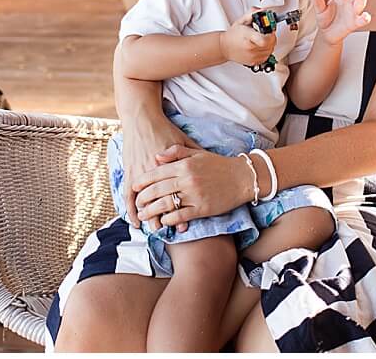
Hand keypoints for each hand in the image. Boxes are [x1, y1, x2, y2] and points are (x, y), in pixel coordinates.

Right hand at [119, 113, 189, 226]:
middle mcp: (154, 173)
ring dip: (149, 217)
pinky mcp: (129, 173)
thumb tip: (210, 165)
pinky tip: (137, 223)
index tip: (186, 224)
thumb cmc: (165, 129)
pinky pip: (128, 197)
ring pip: (144, 203)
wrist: (142, 119)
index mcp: (170, 167)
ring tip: (156, 228)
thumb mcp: (184, 140)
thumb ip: (194, 155)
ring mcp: (140, 174)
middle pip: (160, 202)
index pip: (176, 195)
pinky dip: (131, 211)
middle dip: (166, 219)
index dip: (181, 211)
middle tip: (172, 230)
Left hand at [135, 148, 253, 232]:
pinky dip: (169, 220)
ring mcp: (194, 195)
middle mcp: (187, 179)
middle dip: (143, 198)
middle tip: (136, 203)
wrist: (241, 177)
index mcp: (184, 165)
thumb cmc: (218, 164)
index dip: (142, 181)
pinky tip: (163, 222)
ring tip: (144, 216)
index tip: (134, 187)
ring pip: (166, 205)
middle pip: (157, 190)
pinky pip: (180, 216)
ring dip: (151, 212)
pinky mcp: (201, 209)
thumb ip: (176, 152)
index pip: (157, 173)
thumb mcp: (197, 152)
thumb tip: (156, 157)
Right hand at [220, 13, 275, 66]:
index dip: (270, 34)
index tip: (269, 29)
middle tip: (267, 32)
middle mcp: (251, 49)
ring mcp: (253, 57)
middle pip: (270, 45)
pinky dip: (266, 51)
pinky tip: (260, 46)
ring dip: (270, 44)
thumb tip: (262, 11)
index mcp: (248, 37)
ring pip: (270, 51)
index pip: (265, 40)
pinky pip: (267, 57)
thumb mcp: (241, 20)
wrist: (225, 47)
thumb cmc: (233, 35)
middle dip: (271, 37)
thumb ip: (252, 14)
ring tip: (263, 38)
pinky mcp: (254, 63)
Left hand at [318, 0, 370, 44]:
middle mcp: (349, 2)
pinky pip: (363, 19)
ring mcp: (353, 11)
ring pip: (361, 2)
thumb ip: (318, 2)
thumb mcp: (319, 9)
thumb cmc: (325, 18)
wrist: (326, 33)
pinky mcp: (355, 22)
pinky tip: (365, 16)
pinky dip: (365, 18)